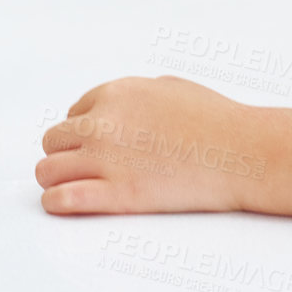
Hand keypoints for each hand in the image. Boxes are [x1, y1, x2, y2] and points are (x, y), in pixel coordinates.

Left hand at [35, 75, 264, 215]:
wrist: (242, 152)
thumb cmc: (216, 120)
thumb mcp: (170, 87)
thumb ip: (135, 95)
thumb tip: (116, 106)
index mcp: (116, 93)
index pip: (75, 112)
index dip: (83, 130)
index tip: (92, 144)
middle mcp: (104, 122)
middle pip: (55, 139)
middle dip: (66, 152)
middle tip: (80, 166)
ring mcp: (107, 159)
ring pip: (48, 169)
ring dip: (55, 177)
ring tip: (66, 185)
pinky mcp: (117, 195)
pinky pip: (62, 199)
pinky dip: (56, 202)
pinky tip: (62, 203)